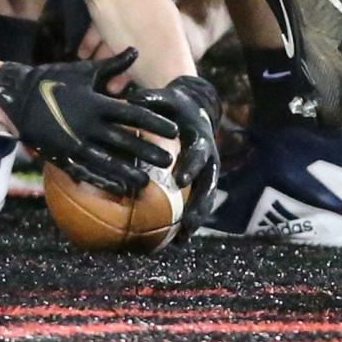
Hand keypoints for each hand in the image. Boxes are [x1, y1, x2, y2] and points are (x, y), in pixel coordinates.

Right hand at [0, 48, 176, 196]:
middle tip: (169, 160)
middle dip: (148, 151)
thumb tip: (135, 50)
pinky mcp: (63, 156)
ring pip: (109, 162)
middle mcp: (88, 125)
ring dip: (130, 172)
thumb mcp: (82, 70)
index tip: (173, 130)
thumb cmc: (53, 80)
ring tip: (147, 182)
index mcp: (95, 102)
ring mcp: (75, 143)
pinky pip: (87, 173)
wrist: (17, 97)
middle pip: (125, 141)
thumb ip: (111, 65)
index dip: (154, 122)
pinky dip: (105, 182)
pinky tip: (120, 189)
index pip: (132, 113)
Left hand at [125, 74, 220, 235]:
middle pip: (209, 186)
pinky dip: (188, 221)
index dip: (191, 167)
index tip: (180, 180)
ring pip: (206, 201)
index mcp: (202, 140)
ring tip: (183, 239)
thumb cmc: (175, 106)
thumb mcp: (166, 99)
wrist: (195, 110)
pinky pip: (197, 205)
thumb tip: (132, 100)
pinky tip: (175, 242)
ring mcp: (208, 175)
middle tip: (187, 222)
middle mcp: (210, 160)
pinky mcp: (202, 184)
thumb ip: (152, 100)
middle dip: (199, 205)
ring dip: (197, 220)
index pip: (199, 155)